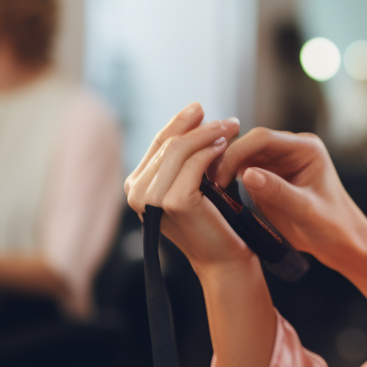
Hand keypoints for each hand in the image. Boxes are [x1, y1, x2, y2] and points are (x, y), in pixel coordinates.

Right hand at [124, 103, 249, 274]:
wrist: (221, 258)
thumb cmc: (210, 221)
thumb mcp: (189, 184)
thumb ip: (181, 159)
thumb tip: (195, 117)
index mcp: (135, 186)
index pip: (157, 142)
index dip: (180, 121)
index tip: (201, 108)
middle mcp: (136, 192)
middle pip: (168, 143)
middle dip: (199, 126)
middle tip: (229, 120)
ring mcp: (153, 199)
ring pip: (180, 150)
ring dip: (209, 135)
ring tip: (231, 130)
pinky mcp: (175, 202)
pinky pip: (194, 165)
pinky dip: (211, 151)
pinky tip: (226, 147)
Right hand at [210, 127, 366, 264]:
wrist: (341, 241)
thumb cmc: (332, 226)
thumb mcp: (305, 210)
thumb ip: (278, 191)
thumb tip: (247, 174)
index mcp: (306, 148)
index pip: (262, 138)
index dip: (236, 152)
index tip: (219, 177)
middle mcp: (292, 148)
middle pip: (248, 143)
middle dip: (226, 160)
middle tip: (209, 184)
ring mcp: (280, 160)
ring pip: (242, 155)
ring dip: (225, 168)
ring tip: (210, 189)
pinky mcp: (270, 174)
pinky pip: (243, 168)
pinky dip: (229, 178)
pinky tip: (218, 192)